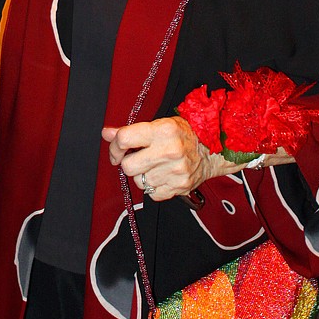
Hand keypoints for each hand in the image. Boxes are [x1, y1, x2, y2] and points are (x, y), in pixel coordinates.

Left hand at [102, 116, 241, 200]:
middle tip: (137, 158)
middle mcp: (169, 150)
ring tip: (154, 165)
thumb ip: (131, 131)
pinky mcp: (180, 187)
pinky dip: (153, 187)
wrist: (212, 149)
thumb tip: (106, 133)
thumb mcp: (158, 125)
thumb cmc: (181, 134)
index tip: (117, 149)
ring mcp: (175, 171)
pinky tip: (162, 175)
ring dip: (142, 175)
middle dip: (127, 163)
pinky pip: (151, 193)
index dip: (115, 146)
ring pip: (138, 181)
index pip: (124, 139)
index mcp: (162, 130)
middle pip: (128, 166)